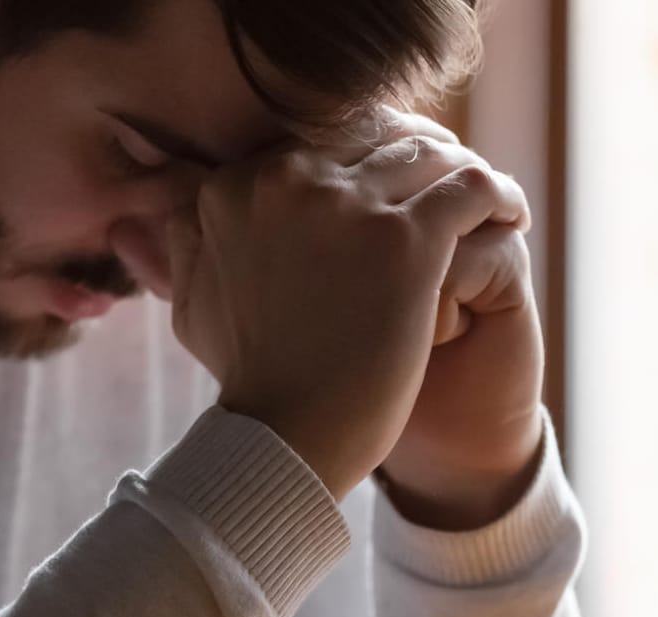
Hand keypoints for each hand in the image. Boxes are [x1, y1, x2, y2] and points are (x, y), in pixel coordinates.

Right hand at [114, 123, 526, 499]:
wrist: (288, 439)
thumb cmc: (248, 380)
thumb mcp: (193, 305)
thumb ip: (181, 245)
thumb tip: (146, 211)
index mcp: (237, 185)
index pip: (321, 140)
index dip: (363, 158)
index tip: (391, 185)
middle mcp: (289, 180)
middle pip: (376, 136)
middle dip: (415, 158)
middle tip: (447, 187)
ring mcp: (351, 207)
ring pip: (430, 155)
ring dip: (460, 174)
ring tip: (485, 202)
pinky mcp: (408, 242)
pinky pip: (472, 188)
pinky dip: (497, 196)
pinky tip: (511, 215)